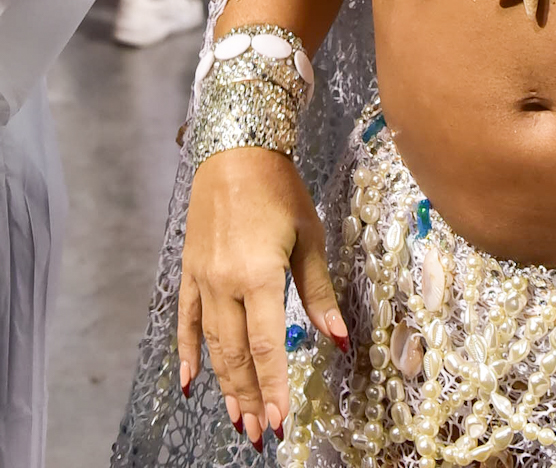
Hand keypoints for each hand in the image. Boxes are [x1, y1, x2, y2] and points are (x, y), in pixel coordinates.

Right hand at [179, 147, 346, 446]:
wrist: (236, 150)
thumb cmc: (280, 189)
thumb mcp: (309, 236)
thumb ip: (319, 292)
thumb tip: (340, 340)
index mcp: (259, 275)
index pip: (267, 346)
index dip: (274, 387)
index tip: (280, 422)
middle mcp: (225, 284)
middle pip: (237, 355)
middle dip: (249, 397)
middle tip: (257, 434)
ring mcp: (202, 280)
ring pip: (212, 346)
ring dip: (224, 386)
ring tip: (236, 419)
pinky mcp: (189, 273)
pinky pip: (186, 322)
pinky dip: (188, 355)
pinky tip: (191, 384)